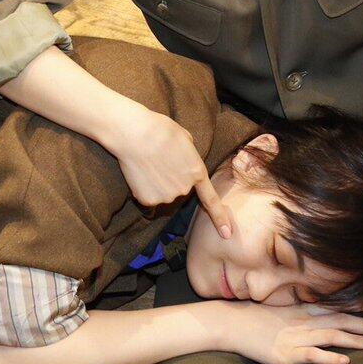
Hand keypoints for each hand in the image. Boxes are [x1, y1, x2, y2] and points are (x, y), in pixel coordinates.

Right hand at [109, 109, 232, 237]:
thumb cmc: (160, 130)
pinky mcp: (147, 200)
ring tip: (148, 163)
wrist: (135, 134)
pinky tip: (139, 173)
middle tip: (160, 160)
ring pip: (162, 195)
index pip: (211, 200)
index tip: (226, 234)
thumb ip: (189, 155)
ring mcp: (166, 197)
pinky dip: (143, 189)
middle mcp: (184, 189)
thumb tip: (184, 162)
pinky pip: (147, 198)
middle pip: (179, 191)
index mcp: (197, 172)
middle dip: (172, 180)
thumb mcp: (184, 138)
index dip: (219, 217)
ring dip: (157, 185)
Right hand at [219, 302, 362, 363]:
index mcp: (304, 310)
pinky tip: (344, 360)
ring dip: (356, 340)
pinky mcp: (289, 353)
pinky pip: (313, 355)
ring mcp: (298, 337)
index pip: (336, 307)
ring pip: (332, 337)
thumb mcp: (283, 311)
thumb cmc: (257, 318)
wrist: (234, 324)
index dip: (358, 307)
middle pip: (341, 322)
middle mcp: (305, 321)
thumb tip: (319, 315)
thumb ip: (302, 313)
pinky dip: (329, 357)